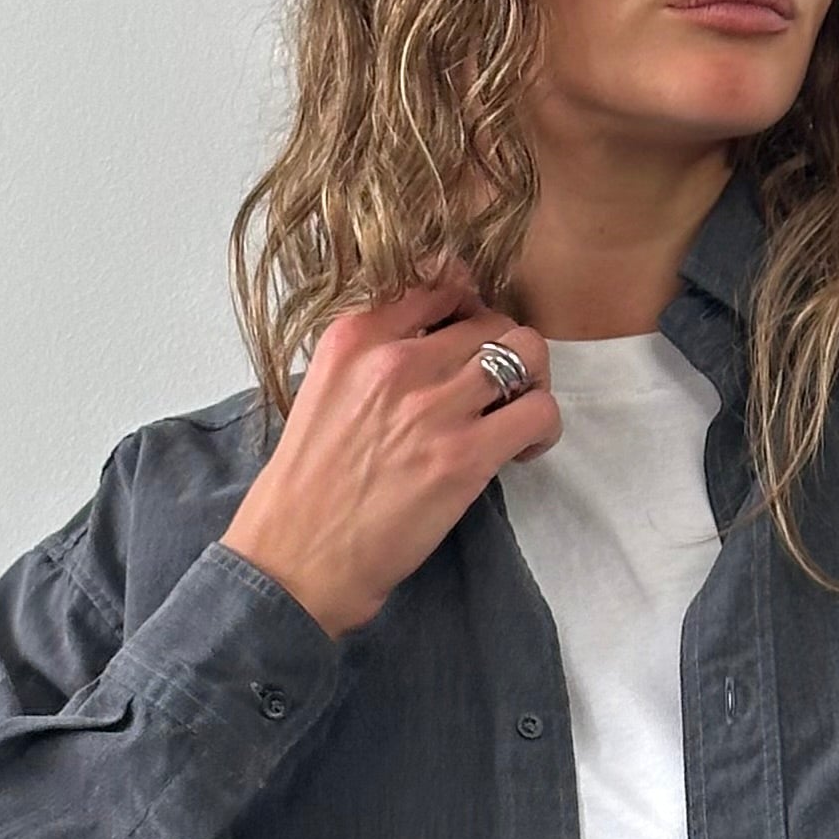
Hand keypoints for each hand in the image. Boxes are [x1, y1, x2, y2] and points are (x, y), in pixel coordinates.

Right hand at [221, 256, 560, 640]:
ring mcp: (434, 405)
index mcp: (357, 336)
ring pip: (528, 352)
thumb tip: (427, 346)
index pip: (439, 282)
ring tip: (514, 416)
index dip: (469, 309)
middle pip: (492, 319)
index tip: (470, 340)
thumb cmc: (306, 487)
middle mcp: (397, 359)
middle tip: (497, 390)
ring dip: (532, 382)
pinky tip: (520, 452)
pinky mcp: (465, 456)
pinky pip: (539, 411)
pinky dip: (542, 428)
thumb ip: (371, 357)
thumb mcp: (323, 390)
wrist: (296, 556)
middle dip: (505, 351)